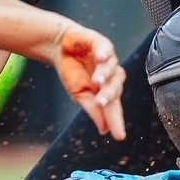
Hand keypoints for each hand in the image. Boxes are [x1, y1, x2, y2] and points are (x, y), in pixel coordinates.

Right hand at [51, 23, 124, 139]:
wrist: (60, 48)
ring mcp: (108, 59)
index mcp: (107, 90)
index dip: (116, 120)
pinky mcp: (101, 43)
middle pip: (115, 88)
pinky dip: (103, 53)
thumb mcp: (79, 94)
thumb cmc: (72, 72)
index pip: (114, 107)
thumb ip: (92, 108)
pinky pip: (105, 49)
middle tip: (99, 102)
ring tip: (95, 81)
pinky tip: (100, 58)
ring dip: (103, 75)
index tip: (118, 136)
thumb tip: (104, 129)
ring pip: (111, 69)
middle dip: (108, 96)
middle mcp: (112, 76)